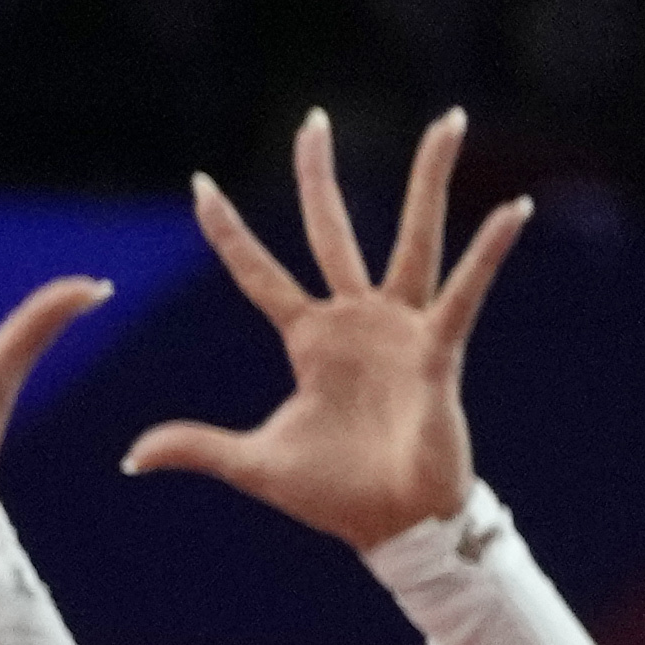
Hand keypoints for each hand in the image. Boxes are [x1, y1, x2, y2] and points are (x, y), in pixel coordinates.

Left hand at [120, 105, 529, 549]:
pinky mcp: (437, 349)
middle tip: (312, 120)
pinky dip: (488, 254)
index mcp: (308, 339)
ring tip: (446, 122)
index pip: (259, 271)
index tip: (201, 185)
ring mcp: (400, 328)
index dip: (229, 232)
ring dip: (428, 180)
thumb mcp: (252, 463)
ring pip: (413, 238)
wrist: (391, 524)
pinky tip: (512, 211)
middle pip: (329, 230)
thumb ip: (196, 448)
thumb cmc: (331, 493)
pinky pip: (464, 293)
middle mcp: (353, 320)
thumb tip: (131, 457)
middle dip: (317, 177)